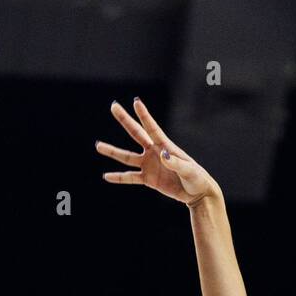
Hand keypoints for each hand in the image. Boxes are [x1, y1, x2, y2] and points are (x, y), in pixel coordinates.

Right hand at [96, 99, 220, 206]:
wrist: (197, 193)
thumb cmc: (196, 178)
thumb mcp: (189, 171)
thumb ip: (176, 163)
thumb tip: (163, 155)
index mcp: (166, 146)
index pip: (152, 128)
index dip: (144, 115)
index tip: (136, 102)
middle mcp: (154, 152)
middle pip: (136, 134)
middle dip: (125, 120)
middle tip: (114, 106)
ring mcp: (149, 165)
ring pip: (127, 157)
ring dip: (113, 151)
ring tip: (98, 146)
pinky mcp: (148, 179)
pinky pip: (130, 177)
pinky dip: (119, 177)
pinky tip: (106, 176)